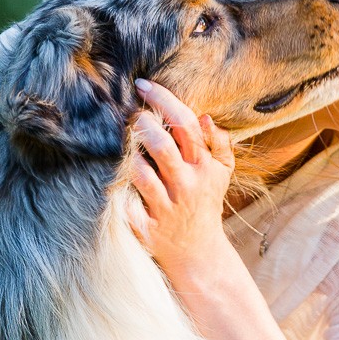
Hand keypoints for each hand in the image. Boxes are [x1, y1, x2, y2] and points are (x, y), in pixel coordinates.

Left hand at [128, 78, 236, 290]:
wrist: (198, 253)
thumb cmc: (205, 203)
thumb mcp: (221, 173)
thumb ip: (219, 143)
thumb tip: (204, 118)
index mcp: (204, 166)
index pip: (185, 124)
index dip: (163, 100)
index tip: (143, 86)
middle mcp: (186, 185)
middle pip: (160, 145)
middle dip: (141, 123)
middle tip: (132, 117)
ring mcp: (165, 207)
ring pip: (140, 171)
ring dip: (129, 154)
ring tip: (128, 147)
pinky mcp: (146, 227)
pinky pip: (126, 201)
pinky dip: (119, 187)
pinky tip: (116, 176)